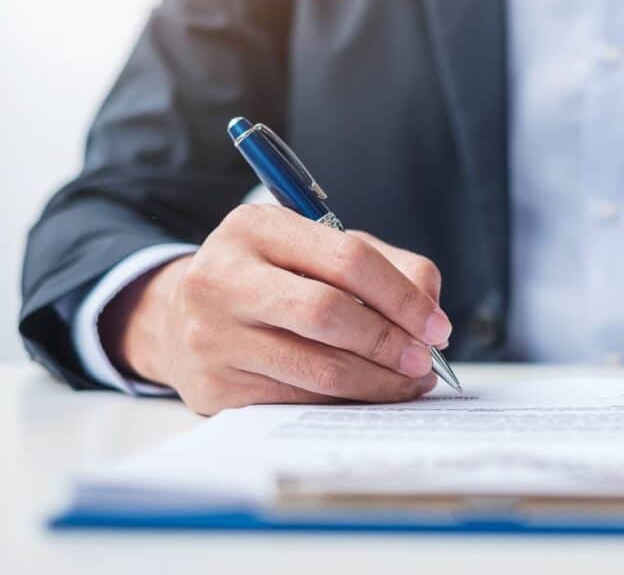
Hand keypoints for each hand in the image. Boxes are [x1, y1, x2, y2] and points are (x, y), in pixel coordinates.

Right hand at [100, 204, 449, 414]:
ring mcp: (211, 335)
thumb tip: (430, 309)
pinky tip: (370, 395)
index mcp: (256, 228)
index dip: (402, 297)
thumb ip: (387, 266)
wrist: (181, 318)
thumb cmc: (272, 280)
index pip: (348, 259)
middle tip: (425, 361)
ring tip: (410, 382)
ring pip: (317, 367)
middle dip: (390, 342)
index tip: (437, 326)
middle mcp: (223, 276)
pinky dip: (346, 401)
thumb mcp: (320, 250)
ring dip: (378, 381)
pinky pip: (299, 401)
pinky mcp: (212, 386)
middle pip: (329, 314)